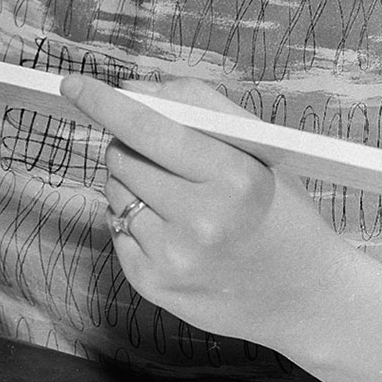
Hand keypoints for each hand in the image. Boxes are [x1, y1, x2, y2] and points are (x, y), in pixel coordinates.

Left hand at [60, 75, 366, 351]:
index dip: (105, 103)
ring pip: (114, 192)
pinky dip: (135, 224)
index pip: (149, 128)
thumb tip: (133, 90)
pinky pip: (115, 230)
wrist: (308, 297)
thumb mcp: (260, 152)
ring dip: (133, 187)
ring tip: (180, 204)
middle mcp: (202, 220)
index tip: (73, 84)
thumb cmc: (282, 213)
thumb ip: (200, 108)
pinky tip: (175, 235)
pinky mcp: (152, 284)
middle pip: (121, 157)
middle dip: (133, 148)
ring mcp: (174, 257)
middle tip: (169, 163)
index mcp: (235, 178)